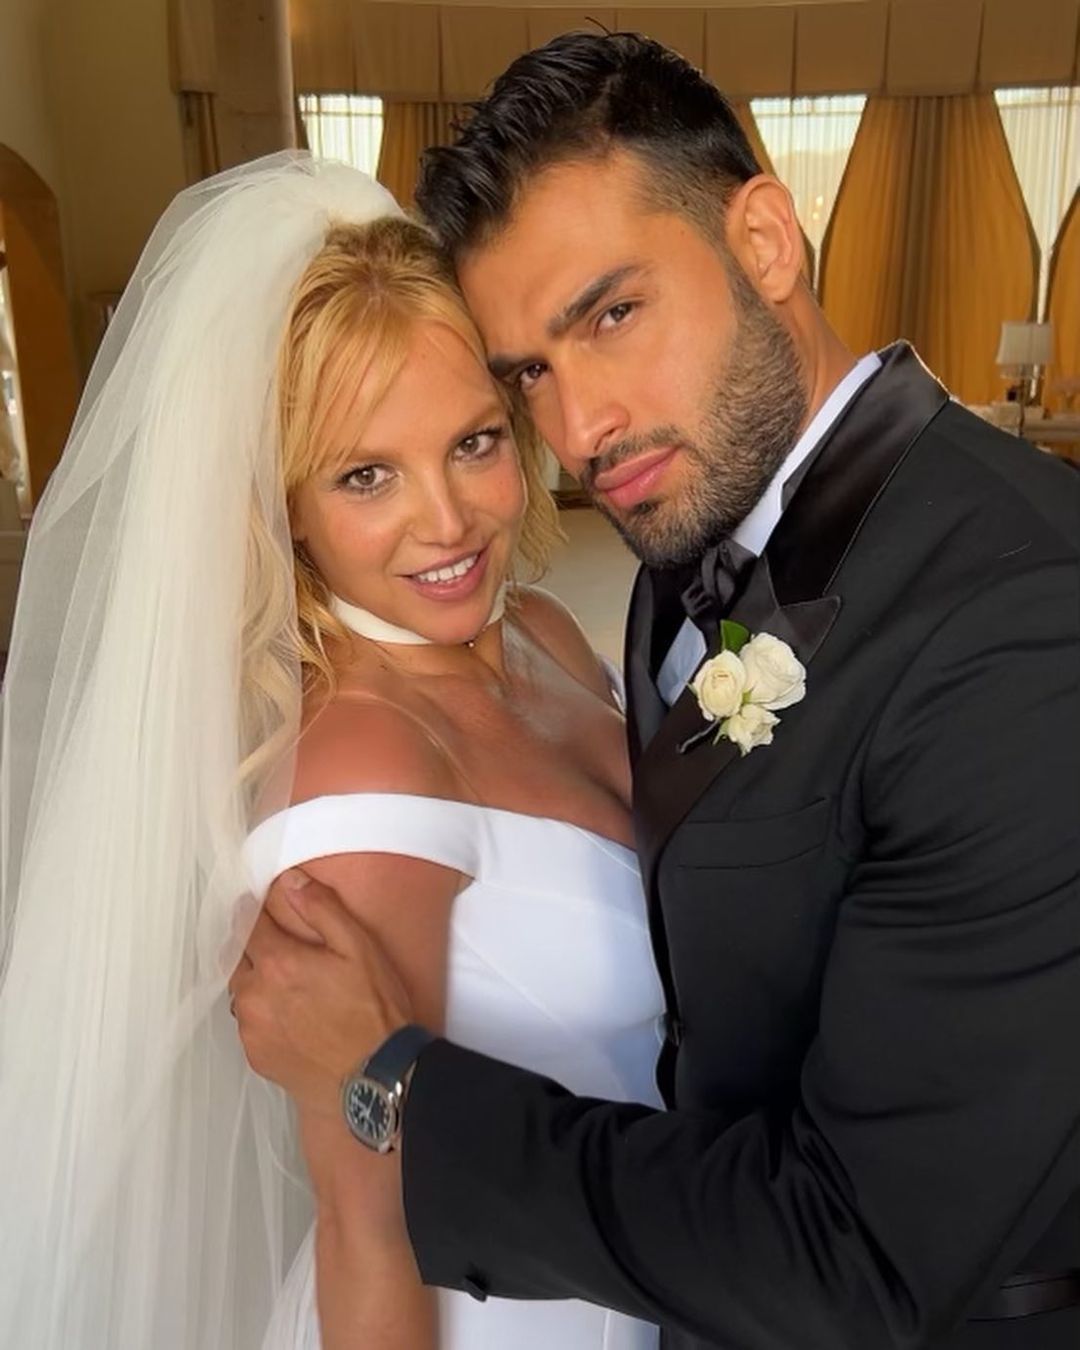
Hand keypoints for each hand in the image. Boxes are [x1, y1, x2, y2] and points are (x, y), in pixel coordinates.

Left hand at [229, 870, 413, 1115]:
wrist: (376, 1076)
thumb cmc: (373, 1011)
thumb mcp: (359, 947)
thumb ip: (322, 909)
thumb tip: (292, 882)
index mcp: (277, 962)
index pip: (250, 924)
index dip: (259, 913)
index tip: (268, 912)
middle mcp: (254, 995)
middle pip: (241, 958)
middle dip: (259, 950)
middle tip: (290, 954)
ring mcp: (252, 1029)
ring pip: (242, 993)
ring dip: (259, 984)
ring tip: (293, 989)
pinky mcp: (257, 1056)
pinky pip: (250, 1025)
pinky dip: (264, 1016)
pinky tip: (294, 1019)